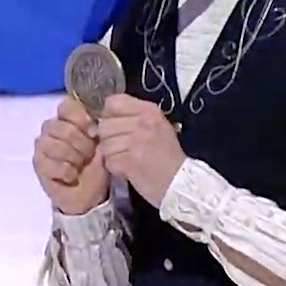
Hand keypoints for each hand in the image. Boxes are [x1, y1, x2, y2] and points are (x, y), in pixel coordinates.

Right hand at [32, 97, 109, 214]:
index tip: (93, 132)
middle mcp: (51, 128)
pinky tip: (72, 176)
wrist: (89, 194)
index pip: (66, 106)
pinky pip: (54, 164)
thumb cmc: (95, 166)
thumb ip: (96, 131)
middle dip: (81, 144)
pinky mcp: (38, 164)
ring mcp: (42, 146)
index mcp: (67, 119)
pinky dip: (68, 172)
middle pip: (62, 127)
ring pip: (56, 145)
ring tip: (80, 166)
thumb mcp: (103, 146)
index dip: (80, 118)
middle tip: (89, 155)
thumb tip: (95, 126)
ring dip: (74, 158)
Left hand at [97, 94, 186, 208]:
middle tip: (122, 147)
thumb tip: (104, 117)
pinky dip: (115, 167)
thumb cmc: (167, 155)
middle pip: (105, 124)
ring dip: (111, 154)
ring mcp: (136, 142)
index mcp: (150, 111)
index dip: (109, 115)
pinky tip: (127, 169)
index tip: (116, 126)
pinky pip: (108, 160)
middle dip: (109, 138)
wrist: (181, 183)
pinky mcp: (129, 161)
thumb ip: (133, 117)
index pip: (113, 102)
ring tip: (126, 159)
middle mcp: (143, 123)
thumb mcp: (157, 126)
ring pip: (104, 144)